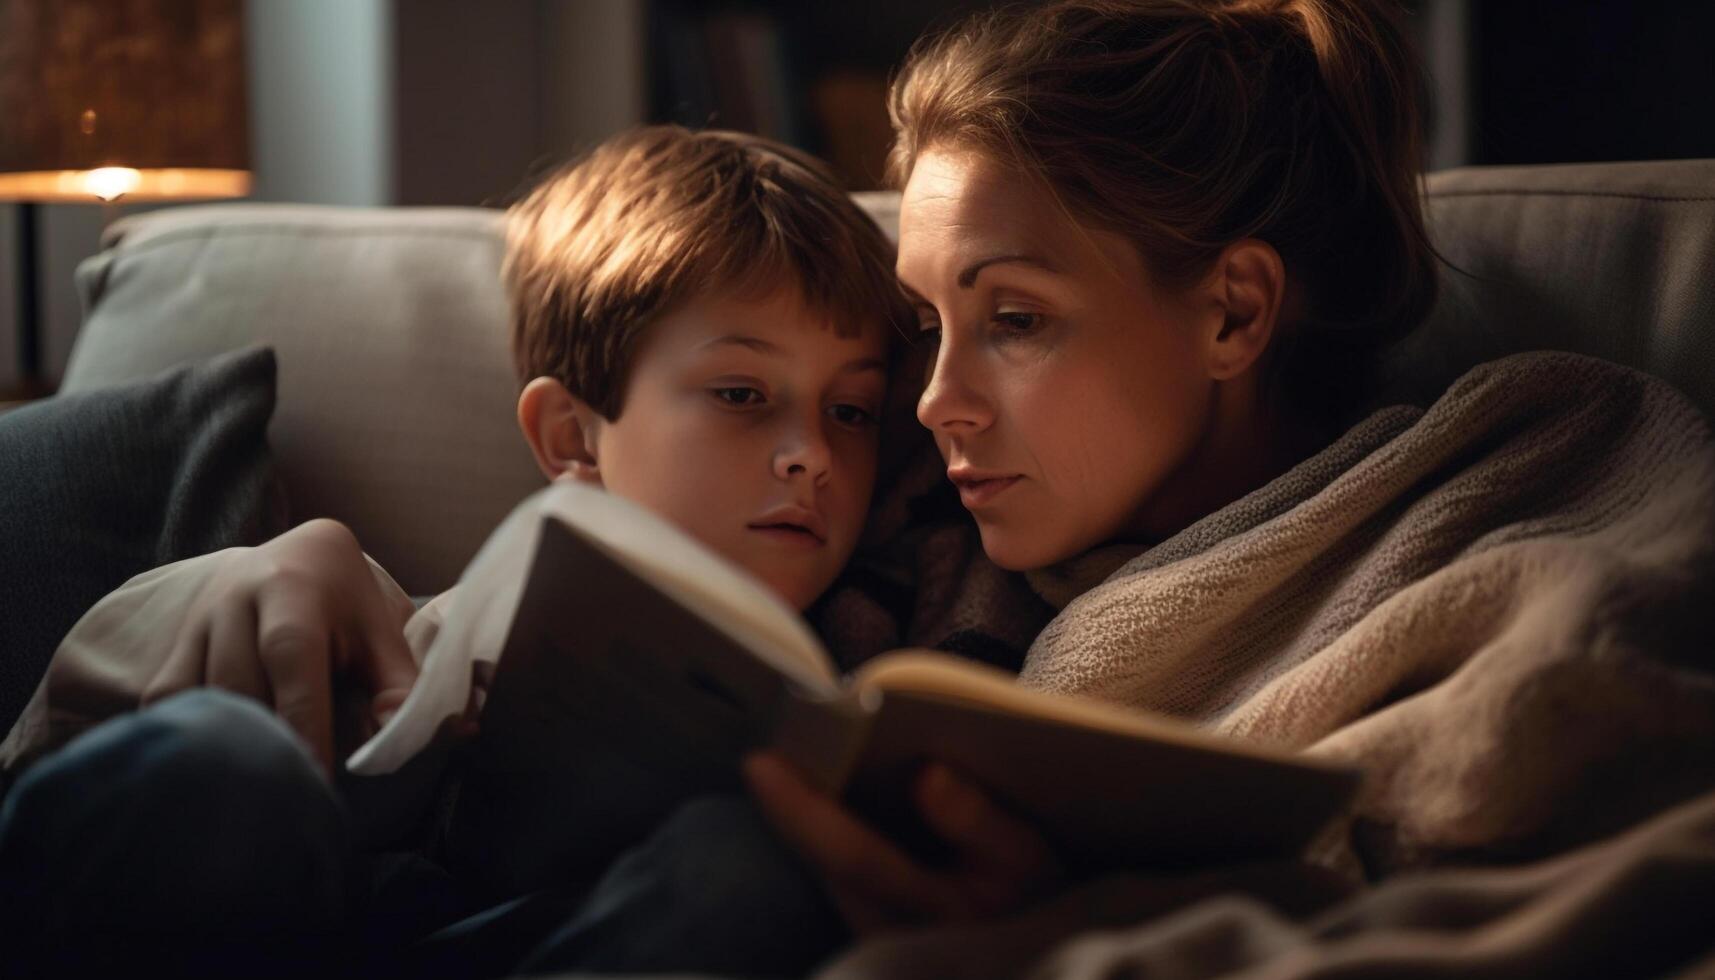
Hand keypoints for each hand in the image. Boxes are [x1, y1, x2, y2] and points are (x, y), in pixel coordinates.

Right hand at [140, 518, 419, 772]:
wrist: (297, 561)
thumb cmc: (348, 608)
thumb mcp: (380, 633)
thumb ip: (396, 684)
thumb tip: (394, 735)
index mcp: (295, 585)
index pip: (290, 654)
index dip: (302, 717)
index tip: (317, 774)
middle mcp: (236, 595)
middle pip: (240, 681)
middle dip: (267, 738)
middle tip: (292, 788)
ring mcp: (199, 618)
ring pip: (201, 694)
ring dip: (232, 740)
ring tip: (263, 779)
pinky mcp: (176, 643)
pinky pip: (168, 698)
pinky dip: (193, 731)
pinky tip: (224, 755)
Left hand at [743, 751, 1062, 933]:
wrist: (1046, 949)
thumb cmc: (1038, 894)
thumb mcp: (1027, 856)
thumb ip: (977, 818)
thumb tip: (925, 773)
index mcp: (933, 912)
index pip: (853, 857)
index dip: (803, 810)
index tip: (758, 764)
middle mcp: (893, 933)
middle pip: (822, 864)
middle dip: (786, 808)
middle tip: (754, 747)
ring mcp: (880, 935)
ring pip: (824, 872)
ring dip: (800, 818)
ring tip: (776, 760)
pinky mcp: (875, 924)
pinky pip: (837, 874)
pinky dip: (822, 831)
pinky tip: (813, 792)